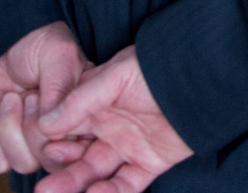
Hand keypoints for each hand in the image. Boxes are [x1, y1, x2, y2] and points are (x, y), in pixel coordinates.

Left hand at [0, 21, 90, 177]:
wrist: (11, 42)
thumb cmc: (42, 45)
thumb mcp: (58, 57)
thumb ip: (59, 90)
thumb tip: (54, 130)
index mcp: (84, 118)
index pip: (81, 151)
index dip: (65, 147)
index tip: (49, 127)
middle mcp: (61, 135)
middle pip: (48, 161)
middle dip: (31, 128)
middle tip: (29, 96)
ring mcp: (32, 141)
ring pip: (22, 164)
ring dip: (8, 129)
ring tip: (11, 99)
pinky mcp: (5, 143)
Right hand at [33, 46, 194, 192]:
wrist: (204, 77)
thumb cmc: (159, 67)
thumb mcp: (116, 75)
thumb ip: (81, 99)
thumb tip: (45, 122)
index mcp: (96, 106)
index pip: (65, 131)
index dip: (52, 145)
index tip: (44, 154)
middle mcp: (109, 129)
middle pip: (78, 158)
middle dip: (61, 175)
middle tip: (42, 191)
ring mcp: (128, 147)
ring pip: (96, 174)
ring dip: (77, 187)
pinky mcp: (150, 163)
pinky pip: (126, 185)